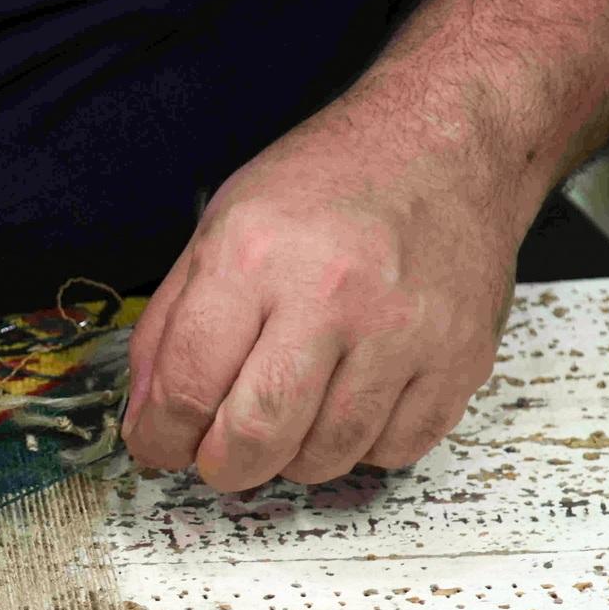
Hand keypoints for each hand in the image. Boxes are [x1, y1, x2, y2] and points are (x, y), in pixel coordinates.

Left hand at [121, 96, 525, 489]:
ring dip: (292, 458)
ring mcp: (405, 331)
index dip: (161, 438)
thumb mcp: (220, 228)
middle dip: (222, 467)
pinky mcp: (461, 357)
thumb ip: (170, 327)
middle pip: (257, 437)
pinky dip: (361, 446)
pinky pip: (395, 450)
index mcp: (254, 256)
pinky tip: (349, 403)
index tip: (161, 445)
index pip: (187, 387)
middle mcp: (332, 295)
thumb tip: (147, 420)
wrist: (446, 142)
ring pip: (326, 456)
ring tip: (290, 415)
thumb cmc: (327, 185)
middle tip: (219, 455)